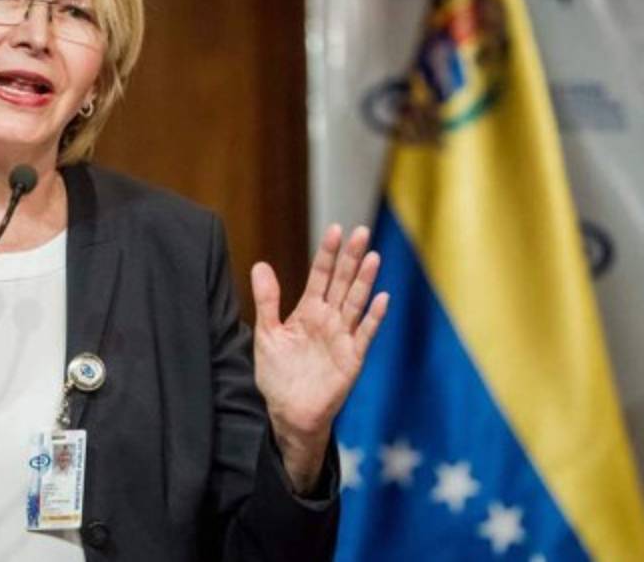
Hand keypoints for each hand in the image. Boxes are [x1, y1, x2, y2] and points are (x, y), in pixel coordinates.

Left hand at [250, 224, 389, 493]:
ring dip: (365, 281)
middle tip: (361, 231)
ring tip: (373, 256)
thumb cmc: (277, 375)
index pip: (320, 276)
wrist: (287, 413)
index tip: (335, 230)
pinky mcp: (351, 359)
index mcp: (308, 311)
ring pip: (356, 303)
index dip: (328, 254)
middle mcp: (328, 320)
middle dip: (351, 258)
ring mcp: (342, 338)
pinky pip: (364, 335)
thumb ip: (266, 300)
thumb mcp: (266, 334)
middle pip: (342, 283)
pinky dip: (373, 318)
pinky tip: (383, 299)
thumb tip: (260, 264)